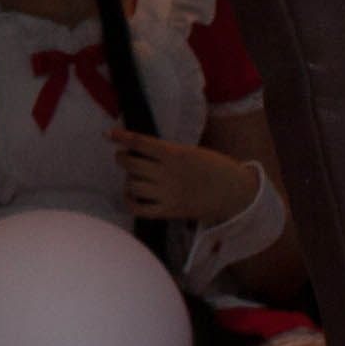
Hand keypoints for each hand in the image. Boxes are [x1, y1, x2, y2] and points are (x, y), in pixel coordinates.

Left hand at [114, 126, 258, 228]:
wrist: (236, 192)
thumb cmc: (214, 168)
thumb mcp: (191, 152)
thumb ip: (167, 151)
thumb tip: (140, 149)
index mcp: (175, 153)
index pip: (140, 142)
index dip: (121, 137)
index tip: (107, 134)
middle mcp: (168, 173)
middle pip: (130, 164)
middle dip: (123, 158)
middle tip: (126, 157)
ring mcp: (168, 193)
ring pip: (132, 185)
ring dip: (129, 180)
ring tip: (136, 177)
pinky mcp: (171, 211)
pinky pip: (140, 208)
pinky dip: (130, 201)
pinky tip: (131, 196)